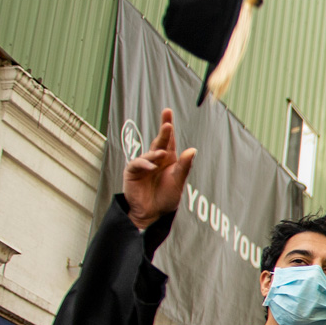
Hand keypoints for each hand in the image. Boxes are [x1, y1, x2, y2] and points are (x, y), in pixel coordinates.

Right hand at [122, 108, 194, 229]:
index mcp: (169, 159)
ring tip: (163, 155)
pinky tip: (151, 167)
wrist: (152, 213)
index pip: (169, 140)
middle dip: (163, 131)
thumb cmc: (166, 198)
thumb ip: (184, 166)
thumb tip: (192, 150)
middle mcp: (156, 159)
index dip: (168, 126)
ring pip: (150, 153)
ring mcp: (144, 164)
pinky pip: (138, 164)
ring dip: (156, 153)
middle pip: (159, 141)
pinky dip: (145, 164)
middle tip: (167, 123)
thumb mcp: (178, 182)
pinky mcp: (133, 171)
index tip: (167, 111)